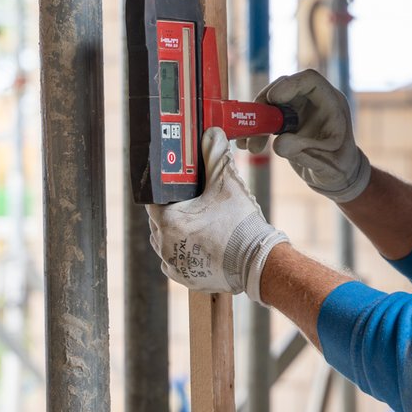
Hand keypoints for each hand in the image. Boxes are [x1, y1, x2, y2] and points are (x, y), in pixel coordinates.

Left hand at [148, 127, 287, 301]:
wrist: (257, 262)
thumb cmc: (240, 224)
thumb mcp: (227, 183)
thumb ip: (216, 155)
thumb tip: (212, 133)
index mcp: (168, 220)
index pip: (154, 201)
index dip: (167, 192)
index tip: (181, 189)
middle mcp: (164, 245)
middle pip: (158, 221)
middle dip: (172, 212)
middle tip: (194, 205)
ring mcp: (173, 264)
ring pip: (164, 242)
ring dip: (175, 233)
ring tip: (198, 225)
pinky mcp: (185, 278)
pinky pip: (174, 262)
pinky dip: (183, 253)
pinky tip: (200, 245)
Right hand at [240, 69, 371, 203]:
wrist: (335, 178)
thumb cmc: (338, 169)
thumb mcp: (325, 164)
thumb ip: (303, 152)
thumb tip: (278, 143)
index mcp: (331, 104)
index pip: (310, 80)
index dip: (290, 84)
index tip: (272, 99)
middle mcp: (314, 101)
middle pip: (284, 87)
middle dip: (264, 105)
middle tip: (251, 128)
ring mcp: (299, 109)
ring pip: (271, 102)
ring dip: (256, 121)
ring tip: (249, 146)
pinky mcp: (286, 120)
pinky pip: (266, 117)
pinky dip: (254, 128)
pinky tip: (246, 144)